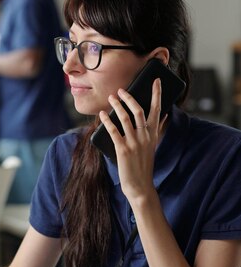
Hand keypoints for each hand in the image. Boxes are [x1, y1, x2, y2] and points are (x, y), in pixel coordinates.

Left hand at [99, 78, 166, 201]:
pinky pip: (114, 131)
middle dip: (129, 97)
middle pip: (139, 110)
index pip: (157, 109)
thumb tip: (165, 115)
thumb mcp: (153, 145)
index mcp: (153, 134)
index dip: (157, 94)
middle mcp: (145, 136)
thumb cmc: (144, 164)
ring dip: (117, 106)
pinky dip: (107, 120)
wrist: (140, 186)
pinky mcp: (123, 150)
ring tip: (110, 98)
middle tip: (120, 90)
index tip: (156, 80)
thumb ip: (158, 129)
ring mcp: (134, 143)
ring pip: (125, 118)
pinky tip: (102, 114)